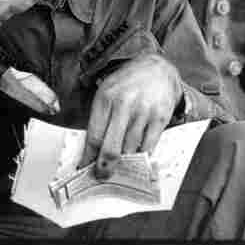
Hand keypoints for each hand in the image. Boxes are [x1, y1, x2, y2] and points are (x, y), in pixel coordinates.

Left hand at [78, 54, 182, 178]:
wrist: (157, 68)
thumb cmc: (127, 84)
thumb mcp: (107, 92)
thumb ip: (99, 118)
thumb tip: (91, 151)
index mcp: (105, 98)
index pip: (94, 136)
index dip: (88, 157)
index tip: (84, 169)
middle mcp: (124, 104)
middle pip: (111, 147)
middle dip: (104, 168)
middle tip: (102, 176)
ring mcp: (143, 112)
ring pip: (130, 150)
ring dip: (124, 164)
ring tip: (119, 170)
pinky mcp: (160, 118)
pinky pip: (148, 147)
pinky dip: (142, 157)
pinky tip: (137, 160)